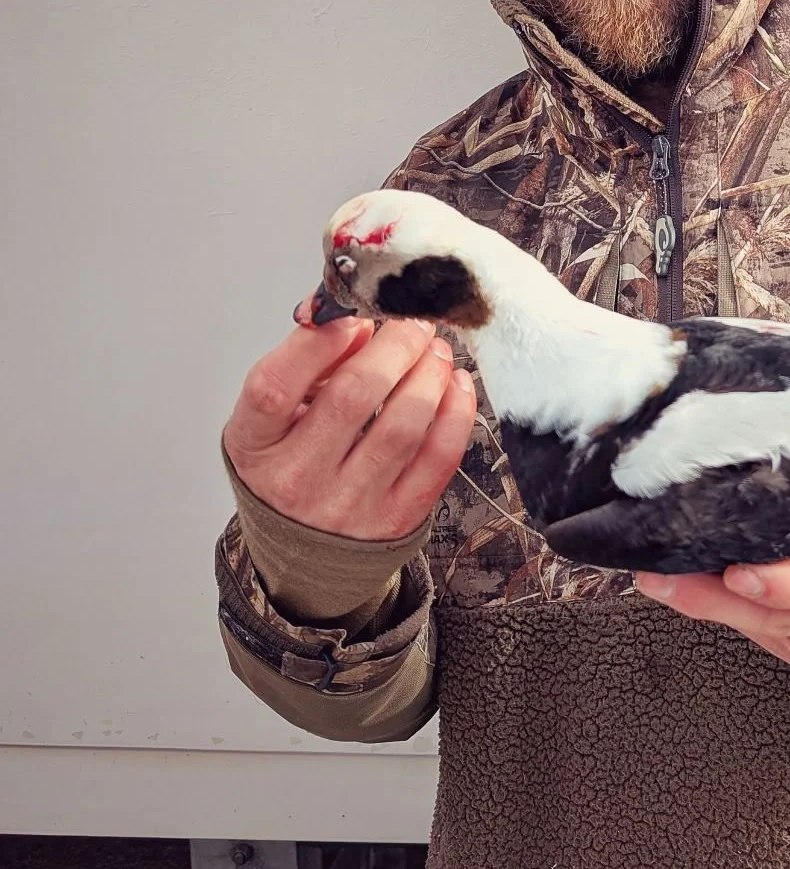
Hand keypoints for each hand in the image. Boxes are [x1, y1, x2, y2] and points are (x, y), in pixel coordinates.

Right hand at [223, 316, 477, 541]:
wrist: (306, 556)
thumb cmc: (290, 469)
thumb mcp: (275, 420)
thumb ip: (307, 366)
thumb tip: (361, 322)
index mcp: (255, 446)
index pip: (274, 386)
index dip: (318, 341)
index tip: (353, 313)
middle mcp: (296, 479)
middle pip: (352, 395)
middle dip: (395, 344)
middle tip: (413, 322)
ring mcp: (349, 505)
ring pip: (404, 423)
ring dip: (430, 372)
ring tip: (435, 350)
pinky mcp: (396, 520)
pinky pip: (439, 458)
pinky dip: (456, 412)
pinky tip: (455, 385)